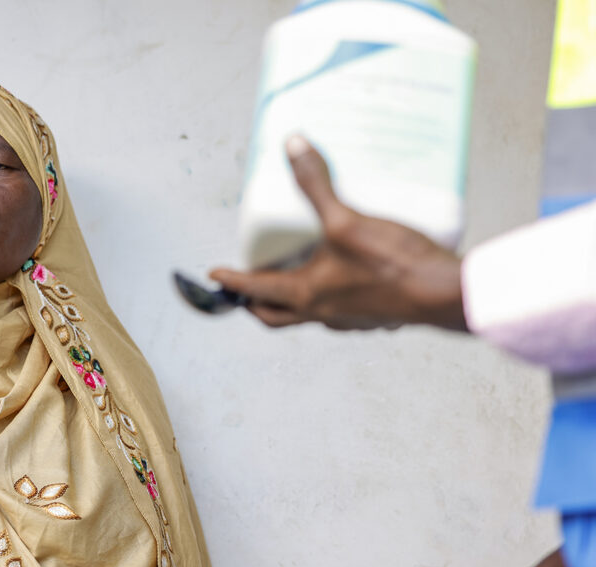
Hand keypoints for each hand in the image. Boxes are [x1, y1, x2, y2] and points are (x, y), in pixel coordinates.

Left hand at [211, 136, 466, 330]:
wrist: (447, 295)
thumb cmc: (395, 265)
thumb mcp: (347, 219)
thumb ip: (317, 185)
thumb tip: (295, 149)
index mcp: (306, 294)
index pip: (255, 290)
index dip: (232, 280)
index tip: (215, 274)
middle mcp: (322, 314)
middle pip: (274, 315)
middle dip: (255, 302)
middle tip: (246, 286)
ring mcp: (349, 320)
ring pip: (306, 316)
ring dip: (291, 300)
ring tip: (290, 273)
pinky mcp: (374, 317)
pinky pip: (339, 311)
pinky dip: (326, 297)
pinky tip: (340, 275)